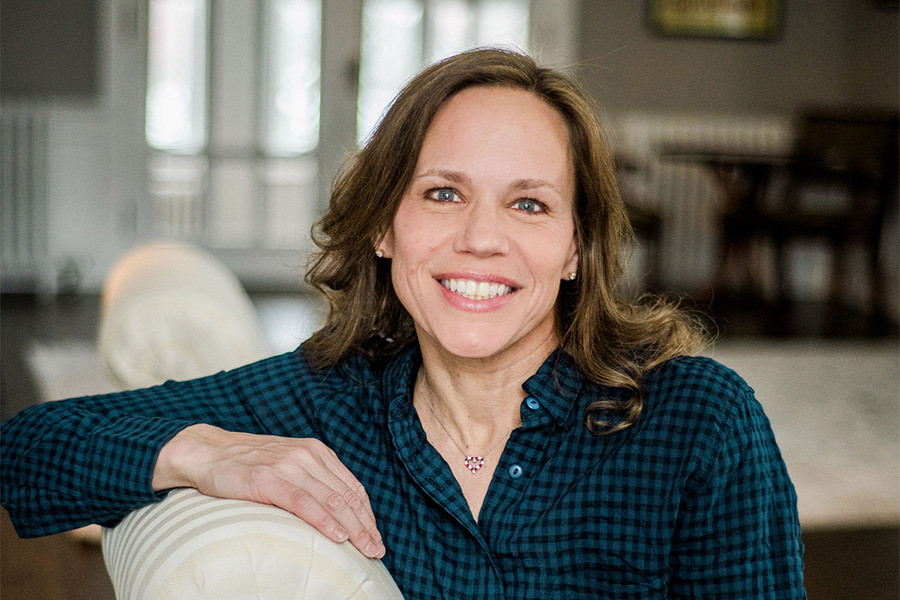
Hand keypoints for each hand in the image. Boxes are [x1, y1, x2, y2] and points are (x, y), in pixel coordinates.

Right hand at [153, 424, 384, 557]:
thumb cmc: (248, 464)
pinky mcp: (269, 479)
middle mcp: (308, 456)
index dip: (367, 514)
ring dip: (353, 528)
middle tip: (377, 550)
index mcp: (316, 452)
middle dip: (366, 526)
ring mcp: (289, 466)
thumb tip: (336, 510)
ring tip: (366, 549)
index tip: (376, 536)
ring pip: (331, 500)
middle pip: (347, 496)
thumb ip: (311, 480)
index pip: (352, 487)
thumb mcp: (288, 465)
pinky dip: (325, 521)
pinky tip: (338, 537)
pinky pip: (305, 503)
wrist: (208, 452)